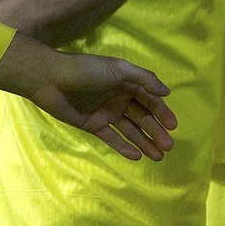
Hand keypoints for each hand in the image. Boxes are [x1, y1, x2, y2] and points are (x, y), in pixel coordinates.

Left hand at [26, 49, 177, 160]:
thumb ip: (144, 79)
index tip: (173, 126)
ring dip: (145, 142)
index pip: (150, 101)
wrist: (51, 79)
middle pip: (143, 118)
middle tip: (169, 146)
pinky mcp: (93, 125)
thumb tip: (167, 92)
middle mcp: (120, 99)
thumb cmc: (86, 70)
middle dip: (156, 132)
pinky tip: (137, 156)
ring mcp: (107, 113)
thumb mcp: (119, 69)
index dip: (162, 113)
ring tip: (158, 156)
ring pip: (130, 131)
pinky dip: (124, 147)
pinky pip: (112, 139)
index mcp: (127, 84)